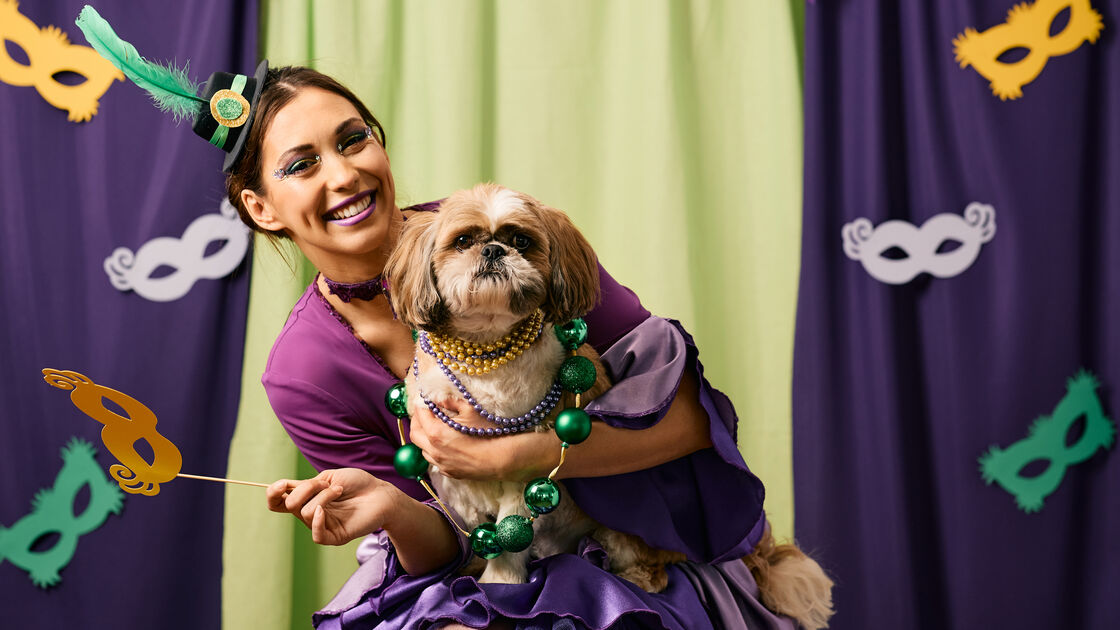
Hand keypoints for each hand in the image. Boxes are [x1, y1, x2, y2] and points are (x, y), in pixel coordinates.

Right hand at [266, 468, 401, 545]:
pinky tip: (324, 510)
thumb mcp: (329, 477)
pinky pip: (316, 535)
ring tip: (339, 490)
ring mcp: (321, 525)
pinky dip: (317, 520)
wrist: (381, 493)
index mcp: (307, 498)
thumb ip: (306, 485)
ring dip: (322, 496)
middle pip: (289, 505)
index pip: (278, 501)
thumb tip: (285, 491)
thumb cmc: (358, 483)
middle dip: (305, 489)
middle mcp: (310, 513)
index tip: (283, 484)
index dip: (273, 493)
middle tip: (326, 483)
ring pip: (305, 512)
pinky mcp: (334, 536)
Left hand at [407, 397, 554, 480]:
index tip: (426, 395)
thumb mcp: (472, 411)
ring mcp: (443, 466)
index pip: (420, 415)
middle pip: (415, 434)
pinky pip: (434, 460)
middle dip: (417, 419)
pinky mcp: (452, 473)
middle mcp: (435, 452)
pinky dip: (433, 449)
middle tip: (425, 408)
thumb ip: (452, 402)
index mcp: (437, 434)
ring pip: (423, 449)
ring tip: (433, 423)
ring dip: (424, 435)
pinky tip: (444, 442)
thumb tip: (438, 397)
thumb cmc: (493, 433)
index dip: (421, 403)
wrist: (508, 461)